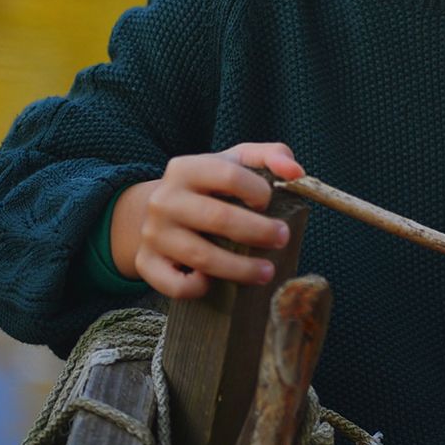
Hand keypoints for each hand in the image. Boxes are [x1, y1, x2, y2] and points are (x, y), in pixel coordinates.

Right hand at [114, 142, 303, 299]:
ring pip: (200, 256)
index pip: (229, 175)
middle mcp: (164, 199)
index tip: (269, 202)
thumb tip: (296, 173)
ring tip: (267, 272)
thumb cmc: (210, 186)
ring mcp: (153, 234)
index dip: (257, 190)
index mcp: (186, 168)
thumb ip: (270, 156)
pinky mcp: (148, 264)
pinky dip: (198, 288)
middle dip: (258, 231)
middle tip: (282, 239)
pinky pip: (175, 285)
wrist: (157, 211)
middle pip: (217, 218)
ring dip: (240, 268)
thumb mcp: (235, 161)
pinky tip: (215, 283)